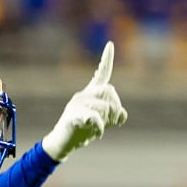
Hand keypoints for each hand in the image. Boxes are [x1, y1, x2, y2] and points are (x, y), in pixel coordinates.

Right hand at [40, 43, 127, 161]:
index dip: (106, 59)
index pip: (102, 73)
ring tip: (100, 130)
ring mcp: (77, 104)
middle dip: (115, 106)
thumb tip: (122, 113)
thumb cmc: (82, 131)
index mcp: (91, 93)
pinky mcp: (73, 115)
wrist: (64, 143)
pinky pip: (94, 117)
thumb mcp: (102, 123)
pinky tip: (98, 134)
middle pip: (109, 90)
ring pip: (104, 105)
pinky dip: (100, 127)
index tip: (110, 44)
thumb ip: (114, 117)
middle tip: (112, 122)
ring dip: (107, 120)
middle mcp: (83, 94)